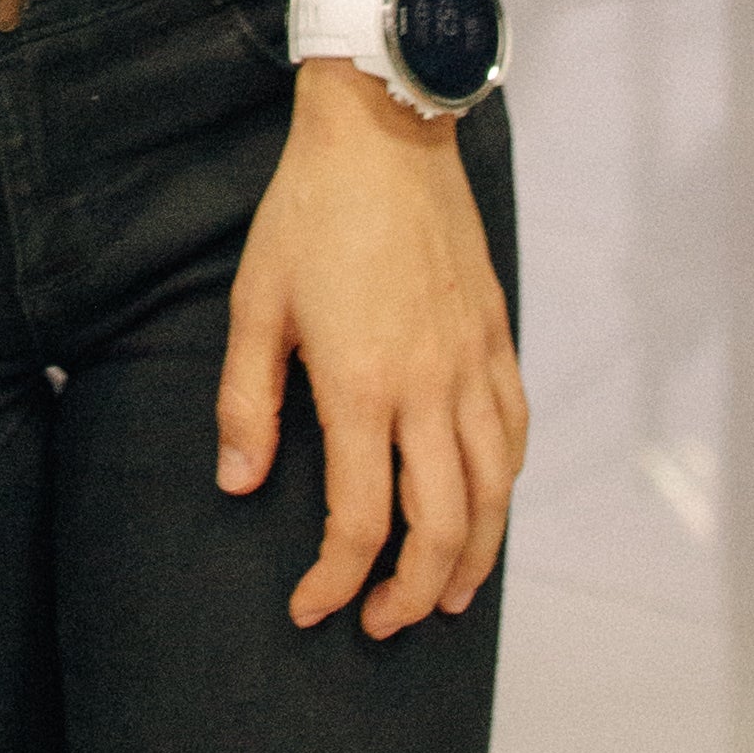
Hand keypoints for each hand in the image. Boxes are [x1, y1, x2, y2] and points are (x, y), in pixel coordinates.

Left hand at [215, 70, 525, 637]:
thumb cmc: (308, 212)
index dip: (338, 582)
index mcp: (362, 386)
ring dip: (474, 559)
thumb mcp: (255, 302)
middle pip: (443, 528)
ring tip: (444, 594)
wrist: (384, 130)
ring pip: (495, 493)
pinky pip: (514, 434)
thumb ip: (245, 401)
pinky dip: (505, 487)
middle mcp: (430, 388)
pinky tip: (487, 505)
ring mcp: (473, 364)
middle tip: (381, 622)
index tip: (314, 609)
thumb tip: (240, 483)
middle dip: (411, 593)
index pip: (361, 522)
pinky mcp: (497, 337)